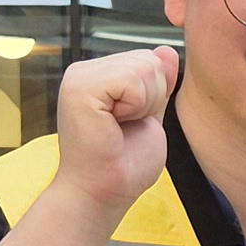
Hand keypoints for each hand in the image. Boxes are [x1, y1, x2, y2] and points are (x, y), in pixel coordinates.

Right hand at [50, 43, 178, 225]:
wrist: (103, 194)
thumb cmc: (123, 165)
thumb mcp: (150, 116)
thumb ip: (157, 84)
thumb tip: (166, 51)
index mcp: (98, 75)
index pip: (149, 59)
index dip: (155, 95)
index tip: (131, 122)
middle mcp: (84, 71)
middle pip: (149, 60)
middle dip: (151, 98)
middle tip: (125, 126)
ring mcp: (79, 77)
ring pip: (144, 67)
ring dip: (143, 104)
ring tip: (119, 126)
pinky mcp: (80, 88)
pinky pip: (131, 79)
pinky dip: (135, 106)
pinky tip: (114, 124)